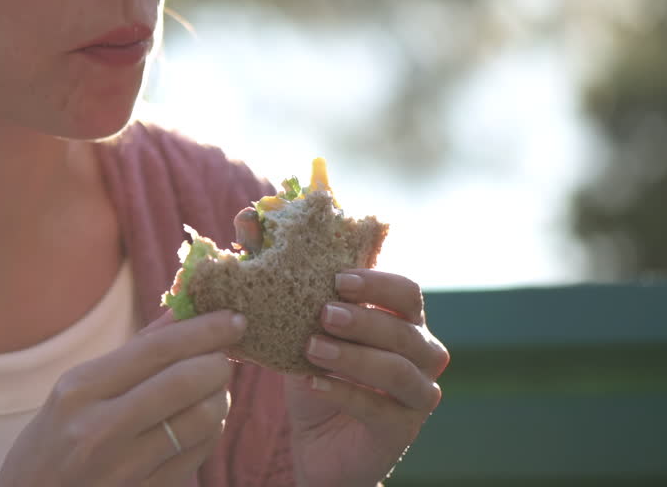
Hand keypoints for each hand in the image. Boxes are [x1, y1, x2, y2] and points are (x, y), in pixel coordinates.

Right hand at [0, 309, 246, 486]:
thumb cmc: (53, 440)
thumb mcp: (76, 390)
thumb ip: (134, 353)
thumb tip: (183, 312)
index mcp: (80, 389)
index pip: (157, 349)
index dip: (204, 330)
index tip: (234, 318)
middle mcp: (101, 428)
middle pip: (186, 381)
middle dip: (218, 363)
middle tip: (223, 357)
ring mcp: (124, 467)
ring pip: (202, 419)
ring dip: (219, 398)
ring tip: (210, 391)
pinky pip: (199, 453)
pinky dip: (210, 430)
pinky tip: (198, 422)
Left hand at [234, 210, 449, 486]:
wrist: (317, 447)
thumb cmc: (314, 375)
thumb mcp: (292, 327)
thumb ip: (274, 273)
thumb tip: (246, 218)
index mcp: (399, 321)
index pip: (407, 289)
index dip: (377, 280)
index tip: (336, 278)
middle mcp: (420, 352)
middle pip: (408, 327)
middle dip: (365, 317)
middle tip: (322, 313)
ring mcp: (417, 393)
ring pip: (400, 368)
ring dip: (355, 355)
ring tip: (312, 348)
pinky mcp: (403, 430)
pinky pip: (382, 409)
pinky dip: (347, 394)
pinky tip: (312, 384)